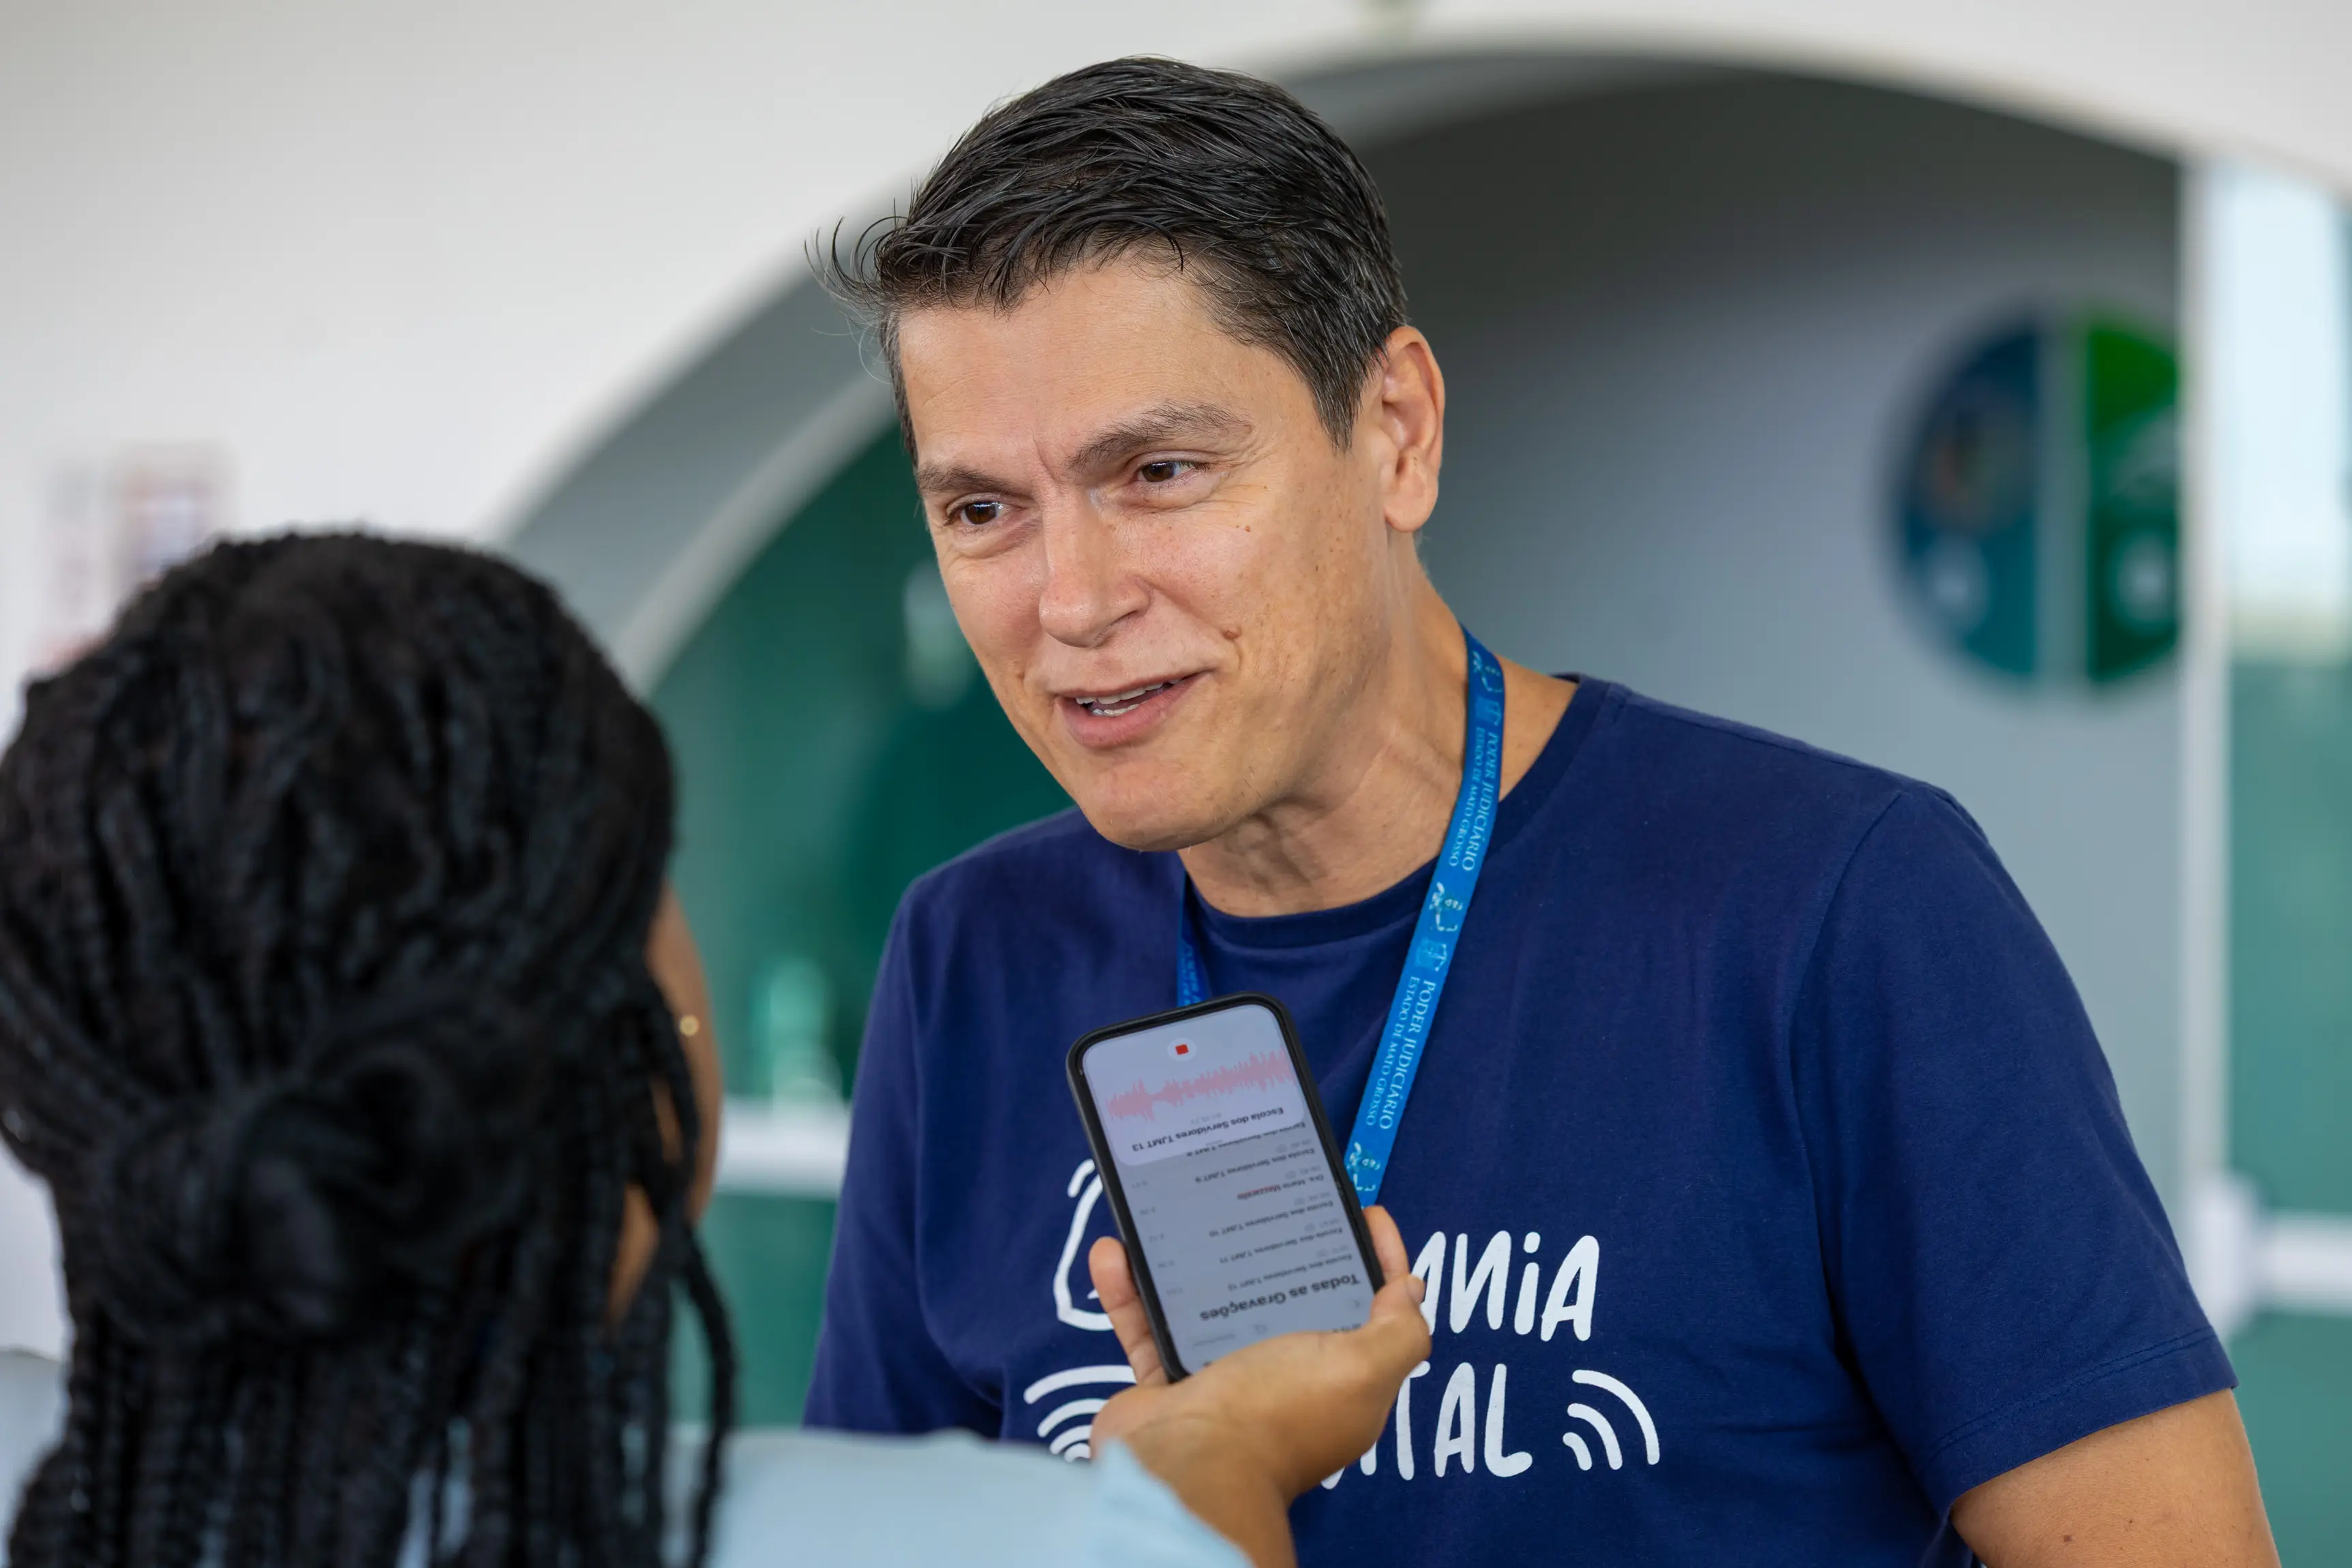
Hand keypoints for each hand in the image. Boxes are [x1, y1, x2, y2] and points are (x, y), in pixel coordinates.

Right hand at [1085, 1207, 1430, 1567]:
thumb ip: (1399, 1332)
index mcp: (1339, 1380)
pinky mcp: (1165, 1387)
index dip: (1376, 1260)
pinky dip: (1128, 1294)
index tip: (1363, 1212)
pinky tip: (1114, 1255)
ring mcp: (1221, 1382)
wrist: (1187, 1470)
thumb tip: (1411, 1289)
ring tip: (1180, 1215)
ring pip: (1209, 1306)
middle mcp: (1282, 1381)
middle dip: (1277, 1248)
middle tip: (1264, 1196)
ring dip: (1189, 1263)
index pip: (1371, 1311)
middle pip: (1287, 1300)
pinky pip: (1146, 1328)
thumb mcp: (1362, 1370)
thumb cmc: (1276, 1417)